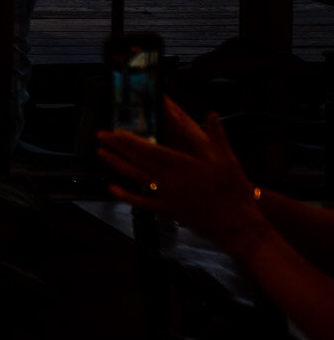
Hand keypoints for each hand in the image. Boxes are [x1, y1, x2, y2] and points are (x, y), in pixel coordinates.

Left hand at [96, 97, 265, 248]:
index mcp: (184, 165)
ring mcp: (168, 195)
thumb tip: (211, 113)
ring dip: (117, 165)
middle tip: (100, 136)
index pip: (151, 149)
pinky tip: (112, 188)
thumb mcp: (229, 160)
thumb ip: (217, 135)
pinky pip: (143, 202)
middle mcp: (171, 179)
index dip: (131, 140)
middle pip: (139, 160)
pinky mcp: (168, 210)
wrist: (238, 226)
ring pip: (137, 177)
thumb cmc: (235, 190)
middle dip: (117, 147)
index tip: (115, 132)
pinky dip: (126, 196)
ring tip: (100, 153)